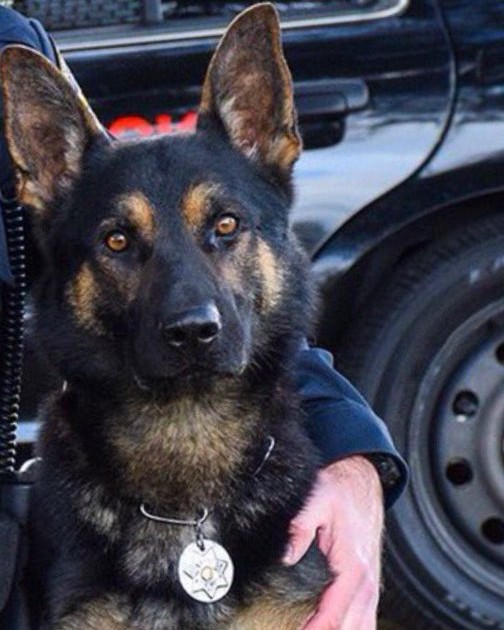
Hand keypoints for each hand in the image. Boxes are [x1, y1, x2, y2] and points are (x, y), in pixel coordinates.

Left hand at [283, 455, 383, 629]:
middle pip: (348, 629)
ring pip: (362, 629)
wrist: (362, 481)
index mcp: (353, 567)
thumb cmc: (340, 490)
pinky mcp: (368, 586)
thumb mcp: (317, 500)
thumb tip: (286, 556)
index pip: (332, 615)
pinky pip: (365, 622)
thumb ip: (300, 528)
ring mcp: (370, 587)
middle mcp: (366, 583)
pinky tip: (331, 629)